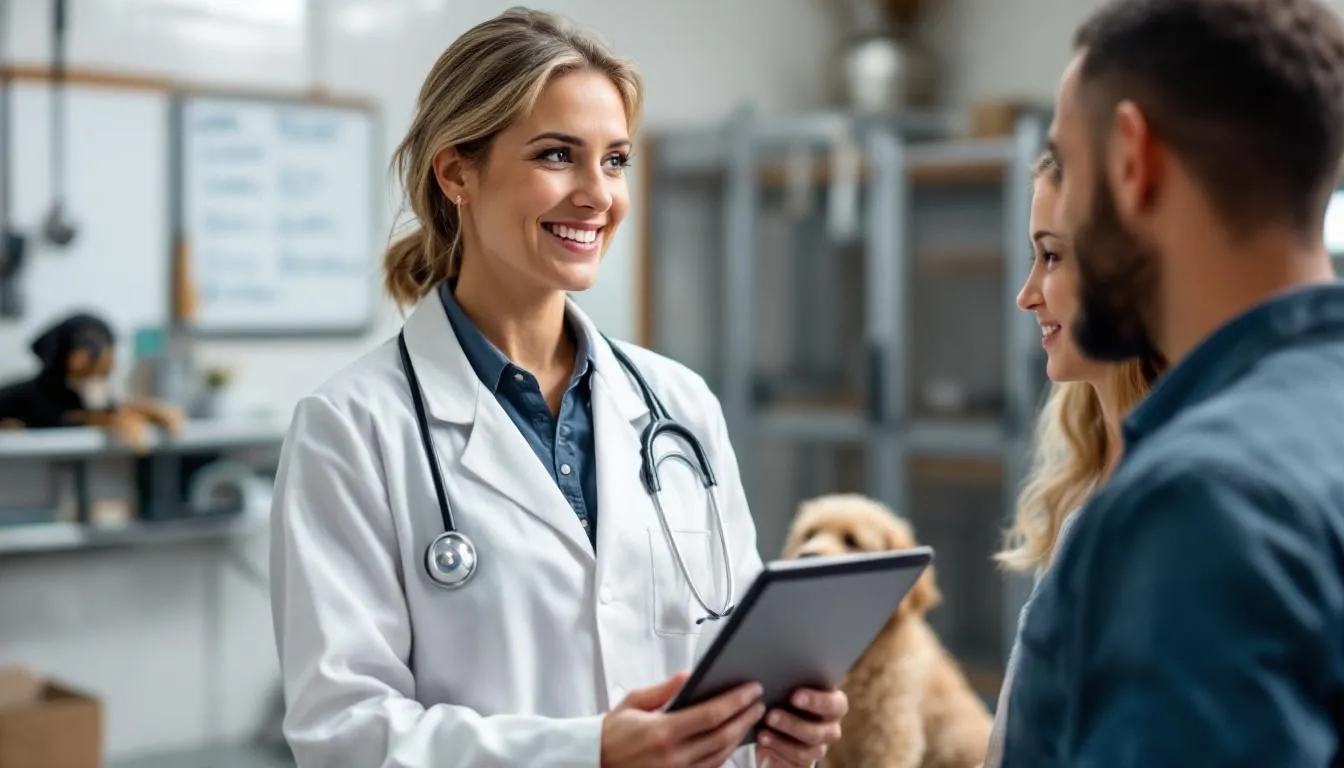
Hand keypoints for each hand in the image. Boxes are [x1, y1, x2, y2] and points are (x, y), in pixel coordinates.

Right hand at [601, 672, 764, 767]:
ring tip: (750, 717)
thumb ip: (664, 689)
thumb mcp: (633, 702)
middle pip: (723, 737)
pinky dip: (724, 754)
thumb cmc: (612, 734)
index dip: (736, 701)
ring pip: (721, 755)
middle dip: (745, 717)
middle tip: (758, 702)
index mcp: (662, 732)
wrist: (594, 763)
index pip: (711, 715)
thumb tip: (690, 675)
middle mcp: (673, 757)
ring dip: (740, 736)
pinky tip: (731, 739)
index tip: (751, 689)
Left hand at [755, 688, 846, 766]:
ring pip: (807, 752)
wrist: (776, 718)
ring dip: (782, 743)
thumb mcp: (789, 684)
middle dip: (794, 725)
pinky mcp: (804, 764)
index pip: (835, 704)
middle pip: (820, 732)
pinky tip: (763, 747)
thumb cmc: (785, 693)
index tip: (795, 696)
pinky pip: (794, 765)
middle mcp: (830, 728)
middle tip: (771, 715)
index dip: (817, 701)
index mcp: (834, 704)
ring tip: (762, 734)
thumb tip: (774, 670)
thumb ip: (790, 679)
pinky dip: (777, 756)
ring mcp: (819, 748)